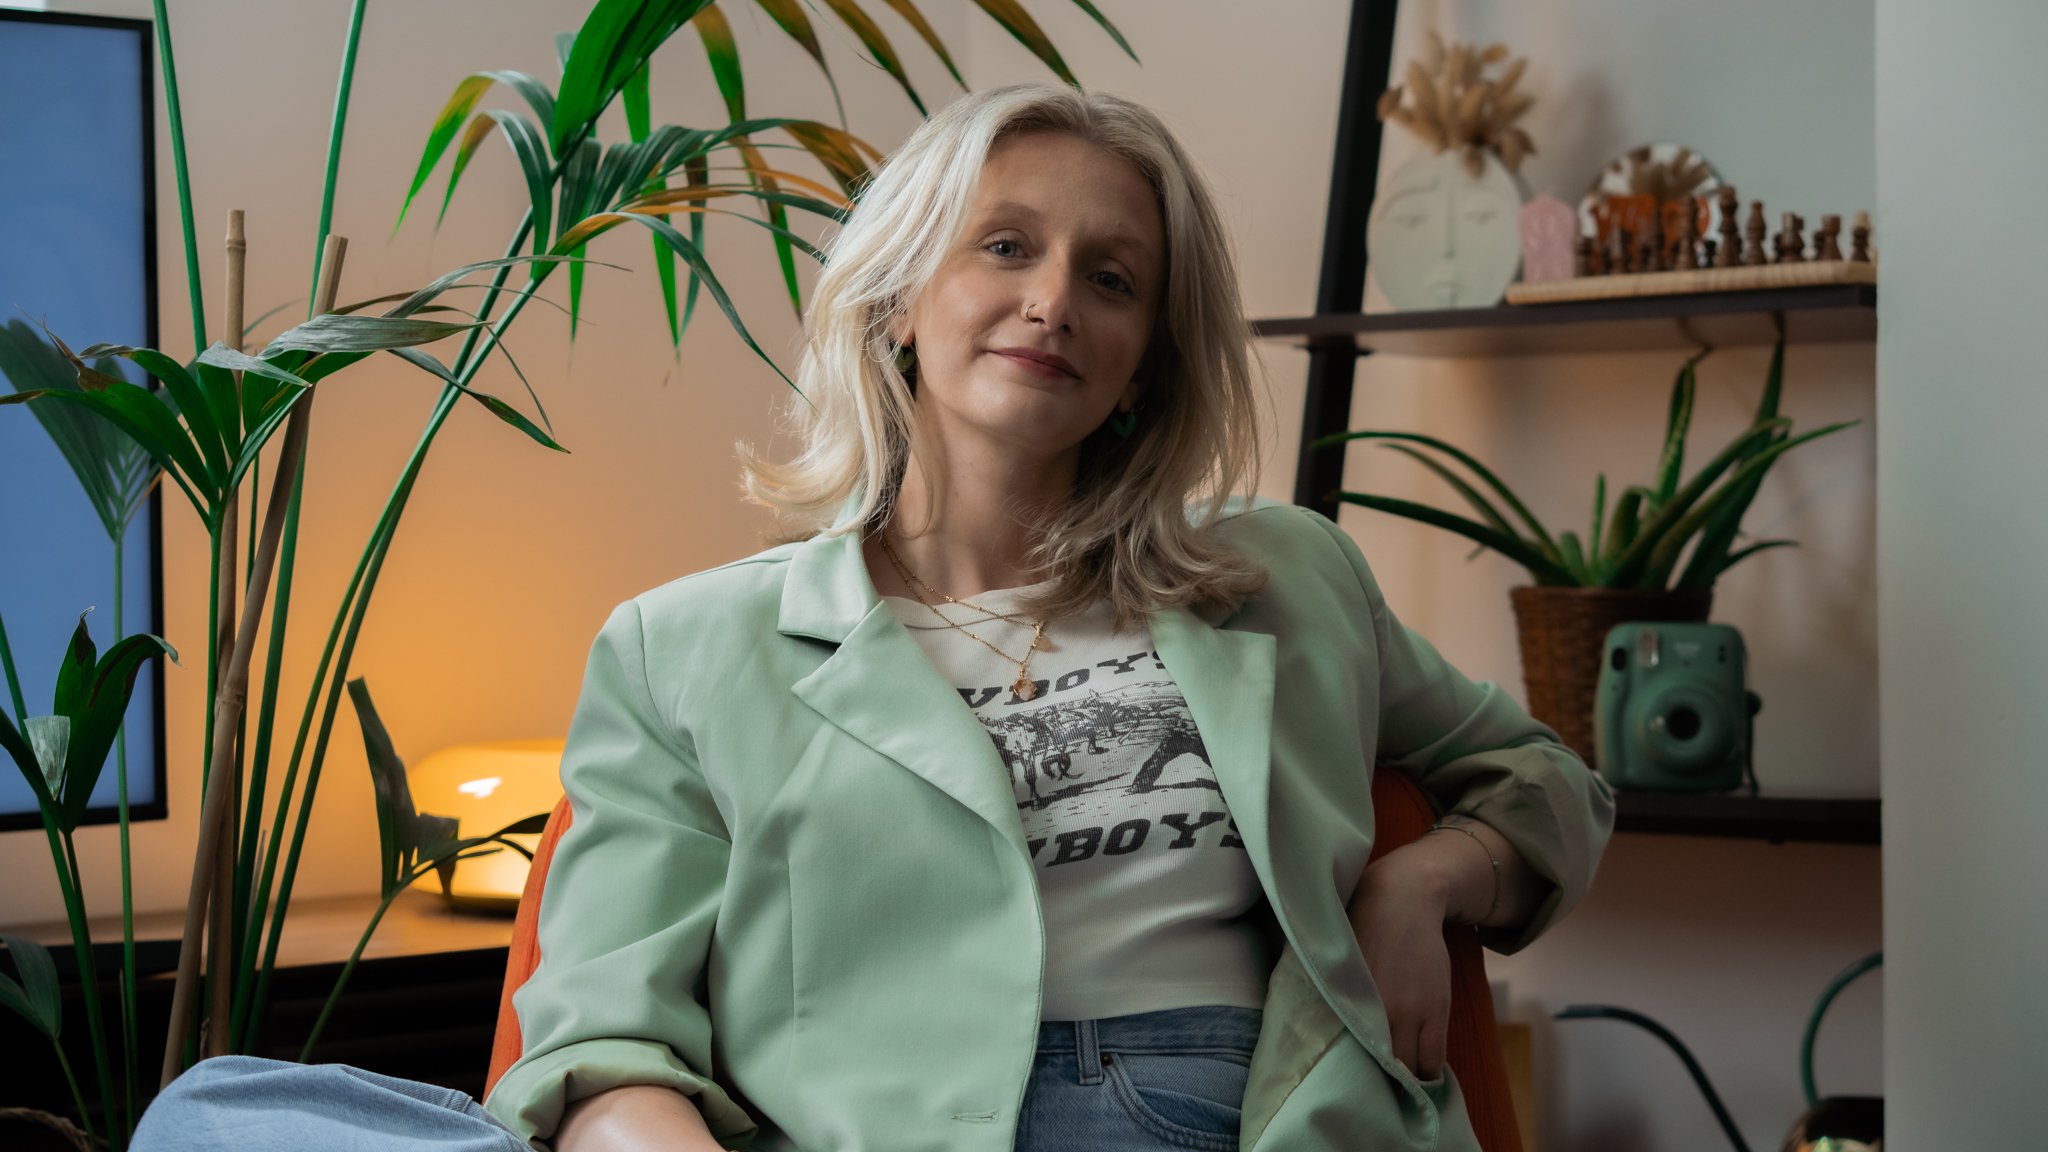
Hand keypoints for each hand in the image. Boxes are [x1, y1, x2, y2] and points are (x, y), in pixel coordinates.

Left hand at [1346, 853, 1454, 1082]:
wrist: (1403, 900)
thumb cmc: (1361, 931)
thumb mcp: (1338, 968)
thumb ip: (1335, 1002)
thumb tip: (1318, 1035)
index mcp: (1347, 1001)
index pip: (1352, 1059)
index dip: (1356, 1077)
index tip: (1354, 1086)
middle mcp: (1377, 1012)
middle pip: (1382, 1069)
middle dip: (1382, 1082)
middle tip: (1377, 1088)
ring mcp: (1410, 1012)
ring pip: (1413, 1069)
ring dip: (1408, 1078)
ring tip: (1402, 1082)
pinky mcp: (1435, 1009)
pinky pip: (1435, 1056)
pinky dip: (1430, 1069)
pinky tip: (1422, 1070)